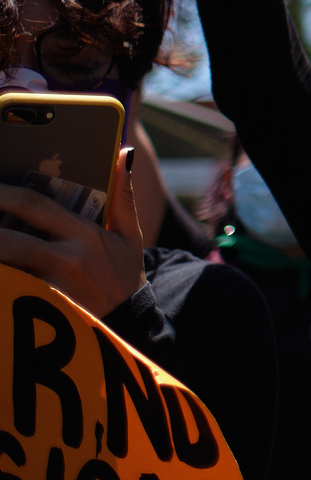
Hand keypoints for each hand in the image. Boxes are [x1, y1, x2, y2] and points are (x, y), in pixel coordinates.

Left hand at [0, 148, 146, 318]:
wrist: (129, 327)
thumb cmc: (124, 276)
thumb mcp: (129, 236)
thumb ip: (123, 195)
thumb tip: (122, 152)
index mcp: (86, 234)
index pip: (35, 205)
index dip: (3, 193)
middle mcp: (67, 259)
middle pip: (8, 238)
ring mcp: (51, 287)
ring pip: (4, 266)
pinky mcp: (42, 310)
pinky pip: (9, 288)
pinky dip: (0, 278)